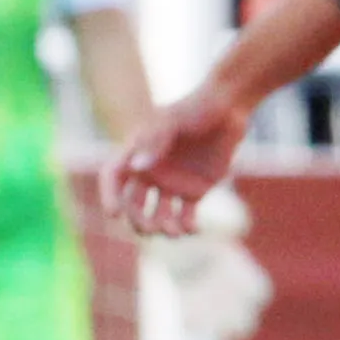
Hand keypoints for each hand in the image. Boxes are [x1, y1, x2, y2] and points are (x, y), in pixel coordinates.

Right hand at [105, 80, 248, 236]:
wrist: (229, 109)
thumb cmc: (197, 108)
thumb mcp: (174, 121)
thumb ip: (155, 141)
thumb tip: (137, 168)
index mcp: (136, 153)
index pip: (113, 177)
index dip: (109, 196)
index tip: (115, 213)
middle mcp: (149, 172)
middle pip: (132, 204)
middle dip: (137, 220)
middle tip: (150, 228)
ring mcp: (170, 184)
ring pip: (156, 216)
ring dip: (161, 228)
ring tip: (174, 231)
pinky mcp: (192, 192)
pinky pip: (184, 217)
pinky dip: (186, 228)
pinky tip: (194, 229)